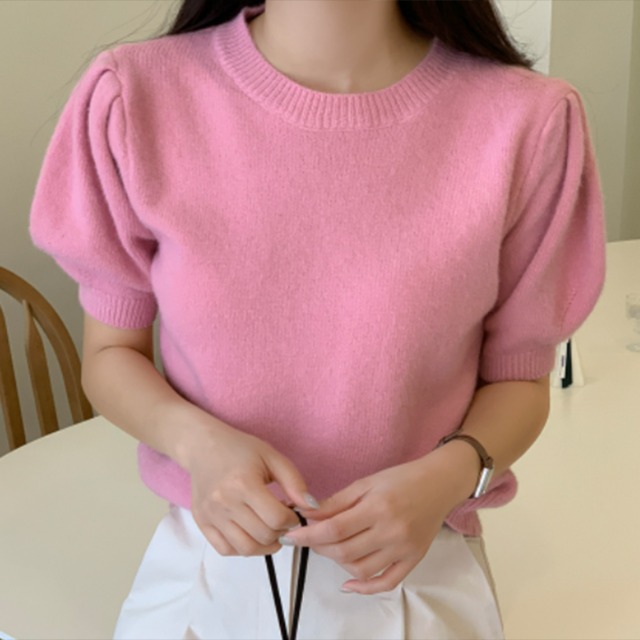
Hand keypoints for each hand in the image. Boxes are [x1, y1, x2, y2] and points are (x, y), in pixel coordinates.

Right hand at [185, 420, 317, 557]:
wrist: (203, 446)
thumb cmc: (239, 449)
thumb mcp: (272, 457)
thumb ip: (294, 482)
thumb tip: (312, 507)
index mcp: (243, 483)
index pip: (276, 519)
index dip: (292, 520)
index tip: (292, 512)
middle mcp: (224, 503)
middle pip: (263, 536)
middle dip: (281, 533)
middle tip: (282, 521)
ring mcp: (211, 515)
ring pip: (245, 549)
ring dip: (265, 545)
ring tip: (270, 530)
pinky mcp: (202, 523)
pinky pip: (225, 550)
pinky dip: (243, 549)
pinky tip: (251, 533)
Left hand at [282, 444, 477, 594]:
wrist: (440, 482)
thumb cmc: (401, 478)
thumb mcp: (366, 482)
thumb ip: (337, 502)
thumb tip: (309, 515)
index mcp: (378, 507)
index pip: (334, 528)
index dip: (308, 535)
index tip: (291, 536)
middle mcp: (391, 531)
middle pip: (344, 551)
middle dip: (319, 547)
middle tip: (310, 538)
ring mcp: (404, 548)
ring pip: (361, 568)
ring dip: (337, 562)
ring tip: (330, 548)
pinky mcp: (414, 560)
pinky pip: (386, 582)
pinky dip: (365, 587)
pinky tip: (348, 583)